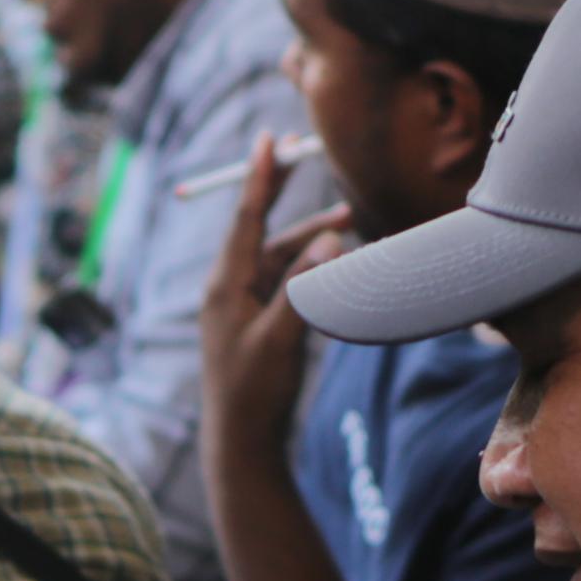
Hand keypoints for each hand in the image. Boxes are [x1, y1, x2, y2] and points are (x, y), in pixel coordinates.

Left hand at [198, 132, 348, 454]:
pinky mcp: (260, 322)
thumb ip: (304, 287)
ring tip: (353, 219)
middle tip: (304, 153)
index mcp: (226, 285)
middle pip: (260, 227)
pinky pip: (287, 280)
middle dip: (283, 192)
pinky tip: (340, 260)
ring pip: (280, 255)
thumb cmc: (256, 392)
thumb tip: (330, 238)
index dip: (259, 177)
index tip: (269, 138)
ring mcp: (245, 305)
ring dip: (311, 235)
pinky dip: (312, 265)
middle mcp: (231, 288)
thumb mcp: (281, 338)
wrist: (242, 441)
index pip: (245, 219)